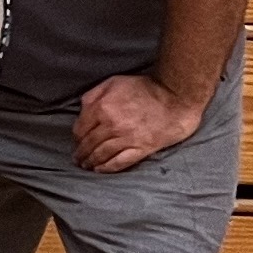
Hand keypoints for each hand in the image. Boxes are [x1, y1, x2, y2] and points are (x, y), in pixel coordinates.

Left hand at [74, 70, 202, 173]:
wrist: (176, 96)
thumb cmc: (145, 87)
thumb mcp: (114, 82)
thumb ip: (94, 95)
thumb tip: (81, 109)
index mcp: (102, 108)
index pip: (80, 129)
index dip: (76, 138)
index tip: (76, 142)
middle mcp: (111, 125)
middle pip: (89, 144)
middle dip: (81, 153)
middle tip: (78, 159)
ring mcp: (126, 138)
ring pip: (102, 154)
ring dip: (91, 162)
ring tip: (86, 166)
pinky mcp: (141, 148)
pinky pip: (120, 162)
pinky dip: (107, 168)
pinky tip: (100, 170)